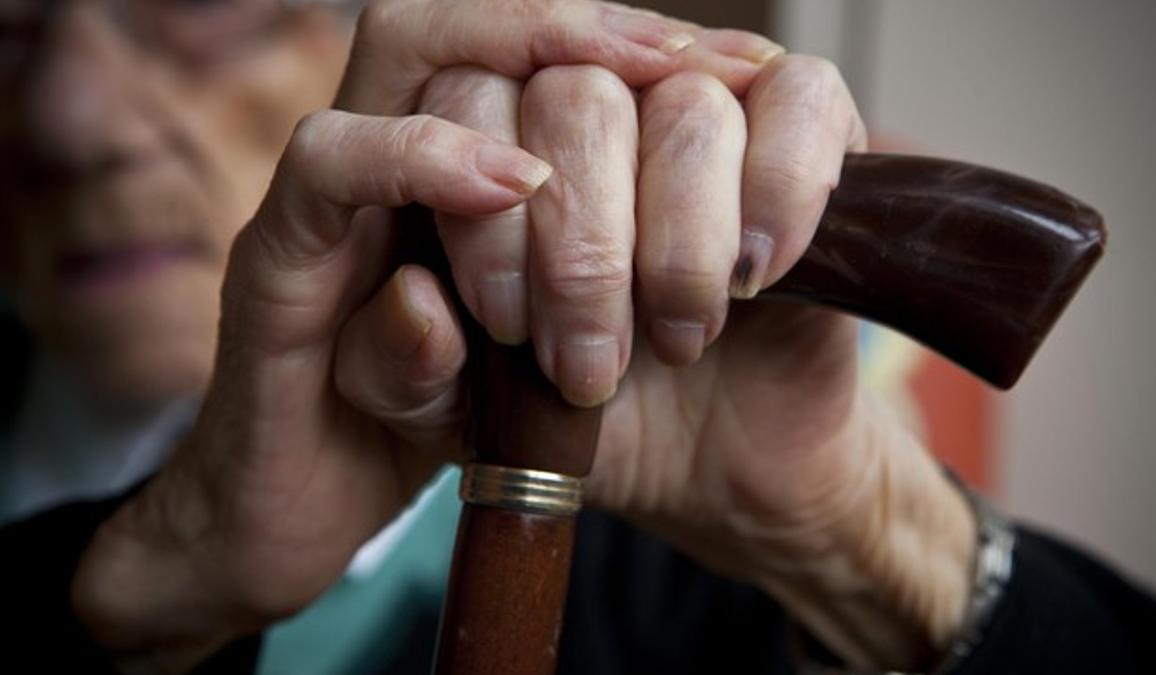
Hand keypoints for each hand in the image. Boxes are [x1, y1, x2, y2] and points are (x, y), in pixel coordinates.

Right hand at [68, 0, 785, 669]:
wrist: (305, 523)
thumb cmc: (443, 427)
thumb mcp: (548, 347)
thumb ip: (606, 287)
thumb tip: (703, 235)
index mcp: (452, 167)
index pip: (531, 47)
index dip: (631, 38)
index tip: (738, 68)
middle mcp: (383, 153)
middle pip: (477, 19)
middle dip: (594, 36)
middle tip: (693, 72)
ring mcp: (324, 197)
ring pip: (406, 43)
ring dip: (528, 69)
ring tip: (636, 108)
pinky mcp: (276, 265)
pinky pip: (331, 166)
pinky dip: (425, 159)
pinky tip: (511, 183)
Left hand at [413, 63, 974, 670]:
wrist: (701, 453)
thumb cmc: (563, 412)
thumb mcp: (450, 413)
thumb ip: (395, 364)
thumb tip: (415, 298)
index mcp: (474, 131)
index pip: (448, 76)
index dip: (455, 161)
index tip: (498, 304)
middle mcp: (585, 86)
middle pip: (570, 93)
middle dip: (577, 251)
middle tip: (583, 363)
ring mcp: (695, 94)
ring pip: (684, 105)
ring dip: (678, 250)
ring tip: (674, 341)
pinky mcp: (799, 121)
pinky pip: (800, 99)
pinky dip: (779, 192)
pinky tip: (753, 276)